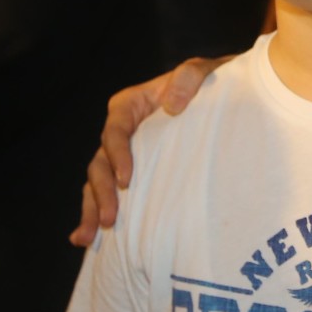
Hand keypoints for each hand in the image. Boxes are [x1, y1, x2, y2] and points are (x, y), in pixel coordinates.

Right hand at [70, 56, 230, 246]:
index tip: (126, 180)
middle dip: (101, 192)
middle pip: (100, 162)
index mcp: (130, 106)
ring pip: (98, 183)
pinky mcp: (135, 173)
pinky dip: (96, 213)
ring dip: (91, 210)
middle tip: (109, 219)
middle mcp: (121, 131)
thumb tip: (172, 104)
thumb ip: (187, 78)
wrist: (225, 97)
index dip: (117, 155)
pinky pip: (110, 193)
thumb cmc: (209, 82)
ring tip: (87, 238)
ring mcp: (125, 155)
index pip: (115, 131)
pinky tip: (86, 240)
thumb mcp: (201, 71)